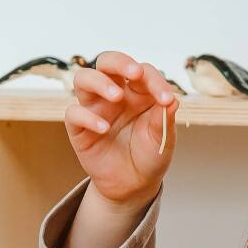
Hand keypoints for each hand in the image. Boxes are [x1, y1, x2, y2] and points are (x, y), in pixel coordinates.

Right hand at [65, 51, 177, 209]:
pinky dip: (87, 118)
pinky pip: (74, 113)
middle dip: (120, 62)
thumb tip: (173, 101)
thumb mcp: (162, 141)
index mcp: (138, 91)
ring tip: (116, 97)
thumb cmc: (149, 157)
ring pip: (84, 78)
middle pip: (107, 61)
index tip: (166, 99)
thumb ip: (164, 120)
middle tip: (135, 73)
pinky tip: (104, 129)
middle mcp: (114, 94)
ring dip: (99, 82)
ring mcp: (95, 108)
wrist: (133, 186)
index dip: (155, 80)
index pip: (143, 72)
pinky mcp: (79, 127)